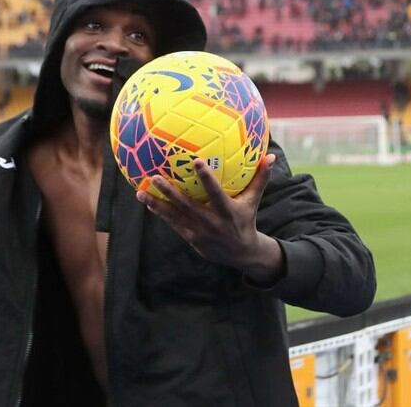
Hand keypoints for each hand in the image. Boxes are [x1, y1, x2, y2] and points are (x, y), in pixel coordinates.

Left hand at [136, 154, 283, 283]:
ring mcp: (198, 232)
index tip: (196, 161)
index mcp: (228, 212)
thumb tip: (270, 156)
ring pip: (174, 216)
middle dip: (170, 192)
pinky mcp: (190, 238)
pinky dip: (159, 212)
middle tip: (155, 176)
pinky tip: (146, 200)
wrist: (241, 254)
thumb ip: (260, 179)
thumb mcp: (254, 201)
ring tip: (140, 191)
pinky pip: (172, 223)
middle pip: (187, 206)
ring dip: (156, 203)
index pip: (216, 193)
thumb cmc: (246, 220)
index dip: (206, 178)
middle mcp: (211, 223)